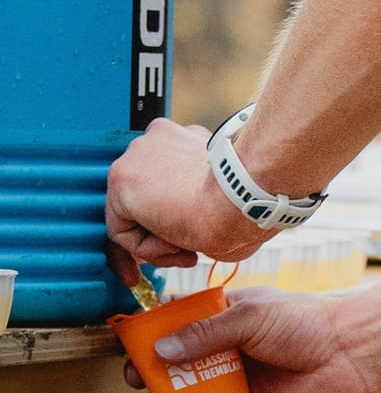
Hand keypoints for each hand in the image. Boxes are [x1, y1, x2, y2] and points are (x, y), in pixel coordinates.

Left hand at [106, 118, 266, 282]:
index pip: (165, 182)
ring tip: (187, 249)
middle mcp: (158, 140)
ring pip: (133, 215)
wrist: (244, 196)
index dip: (175, 215)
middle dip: (163, 231)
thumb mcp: (222, 194)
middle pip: (146, 198)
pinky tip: (174, 243)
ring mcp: (137, 155)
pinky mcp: (120, 180)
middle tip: (187, 252)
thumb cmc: (247, 200)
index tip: (191, 235)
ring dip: (158, 241)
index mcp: (187, 140)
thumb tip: (192, 229)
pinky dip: (145, 248)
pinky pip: (121, 229)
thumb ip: (200, 199)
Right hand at [123, 286, 378, 392]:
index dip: (152, 337)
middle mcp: (226, 354)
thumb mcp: (252, 316)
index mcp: (224, 321)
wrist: (349, 356)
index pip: (178, 327)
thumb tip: (162, 349)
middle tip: (137, 382)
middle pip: (176, 367)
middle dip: (152, 376)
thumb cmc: (305, 324)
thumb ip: (207, 332)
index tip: (131, 347)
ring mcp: (237, 387)